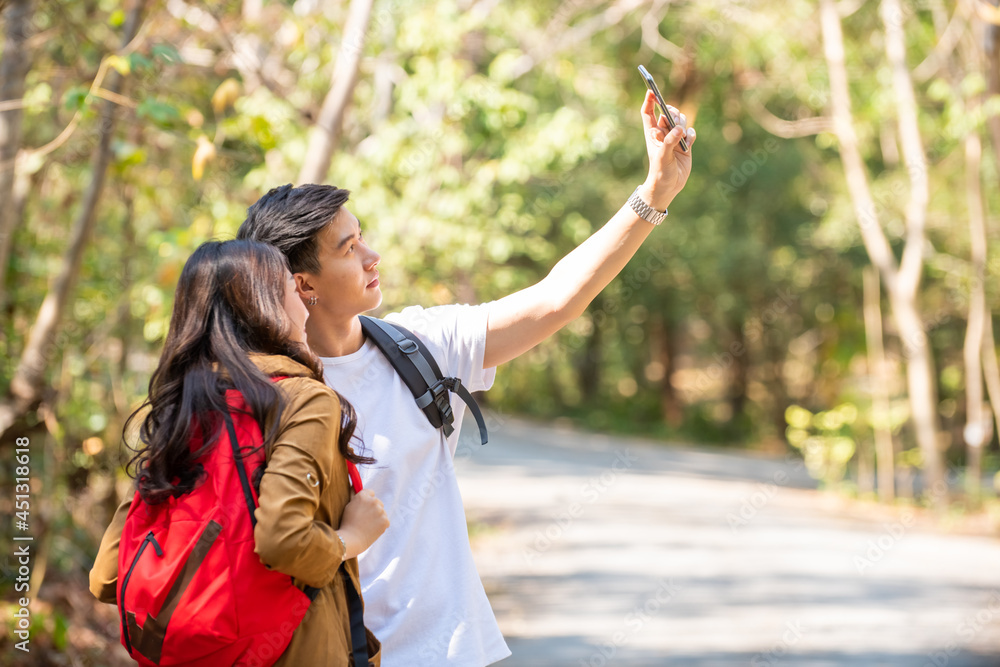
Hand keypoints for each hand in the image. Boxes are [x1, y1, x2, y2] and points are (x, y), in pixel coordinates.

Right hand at [338, 489, 388, 559]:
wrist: (351, 540)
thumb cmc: (347, 523)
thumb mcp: (348, 505)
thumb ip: (354, 494)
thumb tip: (354, 484)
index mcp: (363, 496)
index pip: (370, 492)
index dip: (367, 500)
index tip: (363, 507)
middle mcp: (373, 501)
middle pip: (377, 502)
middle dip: (373, 508)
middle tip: (364, 518)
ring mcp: (381, 511)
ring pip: (381, 512)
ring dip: (377, 517)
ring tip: (367, 525)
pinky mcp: (386, 521)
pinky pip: (385, 521)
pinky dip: (380, 525)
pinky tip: (372, 529)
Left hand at [639, 90, 696, 210]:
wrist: (669, 186)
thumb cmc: (660, 172)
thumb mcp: (662, 157)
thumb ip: (669, 141)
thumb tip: (679, 129)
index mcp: (652, 133)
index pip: (648, 113)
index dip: (649, 101)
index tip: (651, 91)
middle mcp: (663, 133)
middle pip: (668, 113)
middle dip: (673, 114)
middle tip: (674, 121)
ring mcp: (675, 137)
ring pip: (681, 120)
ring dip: (683, 124)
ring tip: (682, 136)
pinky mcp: (686, 144)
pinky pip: (691, 132)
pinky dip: (691, 136)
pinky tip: (687, 145)